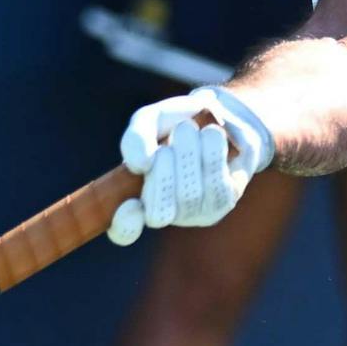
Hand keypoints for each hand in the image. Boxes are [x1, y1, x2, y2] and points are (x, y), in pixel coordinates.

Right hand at [109, 87, 277, 245]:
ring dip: (188, 155)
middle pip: (157, 213)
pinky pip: (216, 186)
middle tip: (169, 141)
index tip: (129, 205)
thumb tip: (141, 164)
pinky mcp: (223, 202)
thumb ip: (136, 139)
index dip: (125, 226)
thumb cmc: (177, 122)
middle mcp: (165, 212)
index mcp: (136, 197)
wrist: (221, 114)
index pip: (124, 231)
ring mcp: (195, 212)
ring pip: (188, 195)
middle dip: (162, 172)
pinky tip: (212, 135)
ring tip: (190, 129)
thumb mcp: (150, 121)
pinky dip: (212, 155)